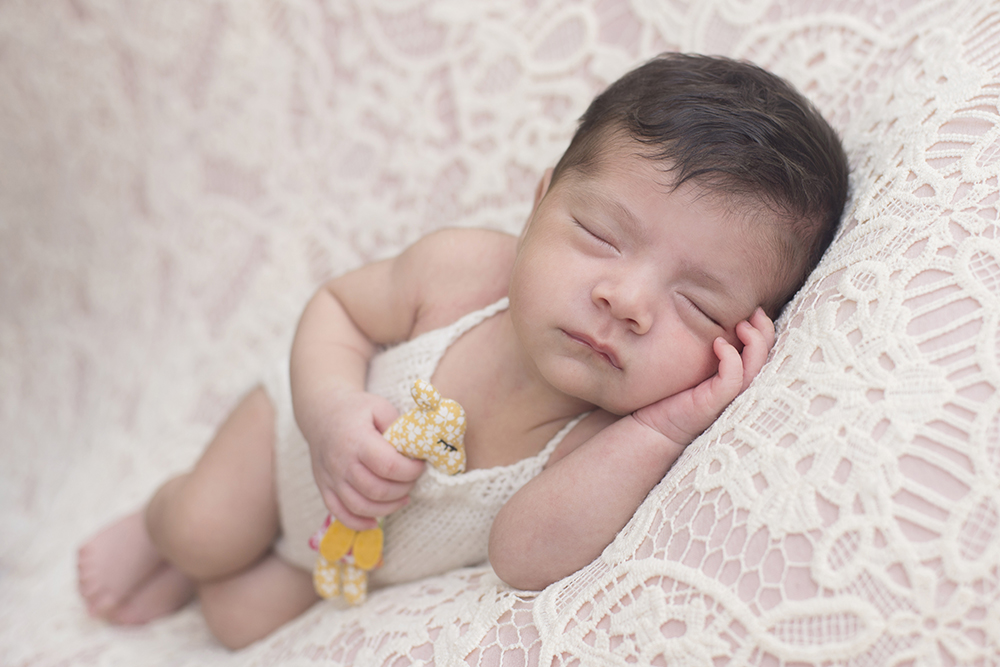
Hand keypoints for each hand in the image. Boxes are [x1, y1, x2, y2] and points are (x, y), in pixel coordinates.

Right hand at [303, 390, 425, 530]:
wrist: (322, 413)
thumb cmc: (356, 410)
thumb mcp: (380, 407)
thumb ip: (399, 427)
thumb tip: (417, 448)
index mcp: (356, 440)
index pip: (389, 466)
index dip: (411, 471)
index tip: (420, 465)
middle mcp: (341, 462)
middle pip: (377, 490)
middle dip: (403, 489)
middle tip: (412, 480)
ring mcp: (331, 477)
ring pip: (361, 506)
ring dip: (388, 508)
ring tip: (402, 498)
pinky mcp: (324, 488)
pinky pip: (340, 513)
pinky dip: (359, 523)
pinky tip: (375, 520)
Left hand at [632, 307, 775, 445]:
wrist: (655, 424)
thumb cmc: (674, 393)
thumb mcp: (696, 364)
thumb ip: (710, 347)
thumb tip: (713, 317)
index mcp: (740, 377)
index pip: (765, 352)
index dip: (765, 329)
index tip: (754, 310)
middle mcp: (741, 387)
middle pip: (768, 357)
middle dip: (766, 331)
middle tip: (754, 311)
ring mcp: (731, 397)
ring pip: (756, 367)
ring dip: (754, 342)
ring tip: (741, 325)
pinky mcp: (716, 402)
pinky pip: (733, 378)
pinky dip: (731, 358)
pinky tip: (718, 344)